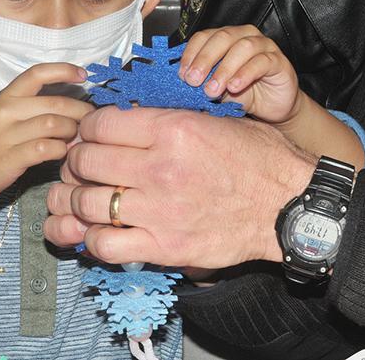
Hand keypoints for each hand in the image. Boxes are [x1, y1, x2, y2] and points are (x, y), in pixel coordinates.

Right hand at [0, 63, 91, 203]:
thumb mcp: (4, 116)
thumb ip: (33, 108)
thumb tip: (73, 103)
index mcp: (6, 96)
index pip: (37, 73)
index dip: (64, 70)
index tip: (84, 75)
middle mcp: (6, 112)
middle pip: (56, 103)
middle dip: (80, 111)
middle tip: (89, 120)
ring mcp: (6, 135)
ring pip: (55, 125)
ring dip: (72, 132)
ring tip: (74, 138)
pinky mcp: (10, 158)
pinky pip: (47, 148)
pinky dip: (61, 150)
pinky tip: (61, 152)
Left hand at [44, 106, 315, 267]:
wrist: (290, 206)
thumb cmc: (261, 161)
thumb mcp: (217, 120)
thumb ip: (170, 119)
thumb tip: (131, 117)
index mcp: (174, 129)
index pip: (100, 124)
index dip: (87, 129)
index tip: (89, 136)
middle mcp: (160, 168)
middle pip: (85, 161)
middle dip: (75, 162)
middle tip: (79, 167)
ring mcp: (160, 210)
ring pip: (86, 204)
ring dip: (74, 201)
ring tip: (77, 199)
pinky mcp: (165, 246)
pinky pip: (105, 245)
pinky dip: (92, 239)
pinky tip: (99, 231)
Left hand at [178, 25, 300, 122]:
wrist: (273, 108)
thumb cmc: (245, 94)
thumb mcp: (217, 89)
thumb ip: (202, 82)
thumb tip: (180, 84)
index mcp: (226, 38)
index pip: (204, 36)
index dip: (191, 54)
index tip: (182, 75)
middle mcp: (245, 36)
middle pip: (222, 38)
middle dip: (205, 59)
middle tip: (194, 81)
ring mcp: (264, 46)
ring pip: (242, 47)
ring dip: (224, 69)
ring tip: (213, 89)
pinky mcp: (278, 60)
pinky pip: (262, 62)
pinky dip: (245, 74)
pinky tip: (235, 86)